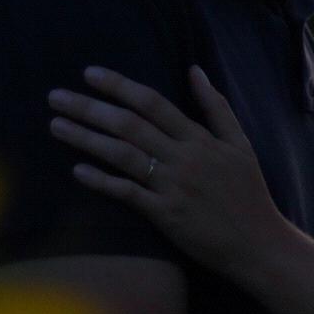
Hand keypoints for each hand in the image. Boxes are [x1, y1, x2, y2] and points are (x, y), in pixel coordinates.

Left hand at [49, 66, 285, 281]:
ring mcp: (172, 187)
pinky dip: (102, 181)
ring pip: (122, 155)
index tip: (88, 73)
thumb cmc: (249, 193)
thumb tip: (195, 70)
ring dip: (86, 139)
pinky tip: (77, 170)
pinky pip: (128, 194)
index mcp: (199, 138)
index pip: (152, 102)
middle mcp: (183, 158)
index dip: (118, 85)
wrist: (259, 244)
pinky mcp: (165, 216)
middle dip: (89, 107)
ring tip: (55, 125)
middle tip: (55, 96)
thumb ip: (216, 106)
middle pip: (128, 124)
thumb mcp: (240, 143)